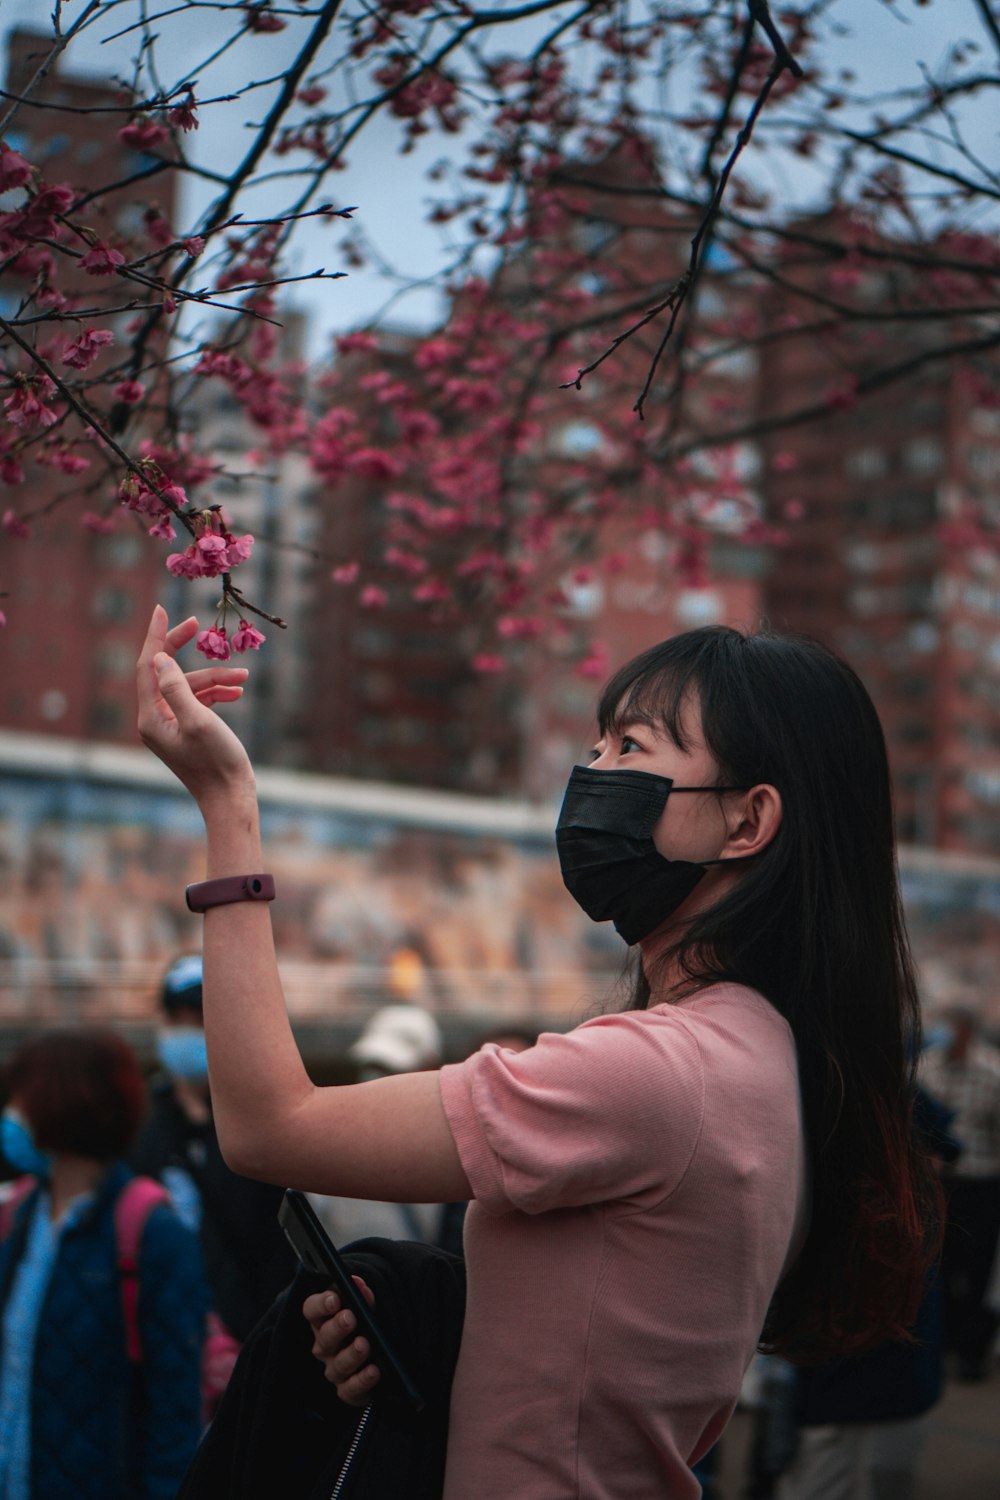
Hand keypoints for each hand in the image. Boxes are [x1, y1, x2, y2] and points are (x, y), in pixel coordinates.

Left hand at [136, 605, 253, 807]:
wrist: (230, 799)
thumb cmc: (216, 762)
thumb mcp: (198, 720)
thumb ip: (176, 688)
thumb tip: (160, 657)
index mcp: (151, 716)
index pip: (147, 666)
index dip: (155, 636)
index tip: (162, 609)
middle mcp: (156, 719)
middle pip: (166, 672)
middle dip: (186, 651)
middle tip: (199, 625)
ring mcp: (171, 726)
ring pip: (189, 687)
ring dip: (215, 678)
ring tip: (243, 678)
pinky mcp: (188, 731)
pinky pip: (198, 702)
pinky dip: (216, 694)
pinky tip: (236, 693)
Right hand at [303, 1279, 381, 1404]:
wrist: (381, 1357)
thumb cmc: (367, 1324)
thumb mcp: (365, 1307)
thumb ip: (362, 1295)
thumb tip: (358, 1284)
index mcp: (323, 1320)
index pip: (312, 1310)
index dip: (321, 1304)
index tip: (335, 1298)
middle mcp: (324, 1347)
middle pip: (324, 1338)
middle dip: (337, 1327)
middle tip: (350, 1318)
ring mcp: (335, 1370)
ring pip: (338, 1365)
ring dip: (351, 1355)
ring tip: (364, 1344)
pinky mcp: (348, 1391)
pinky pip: (351, 1390)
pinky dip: (362, 1381)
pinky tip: (374, 1371)